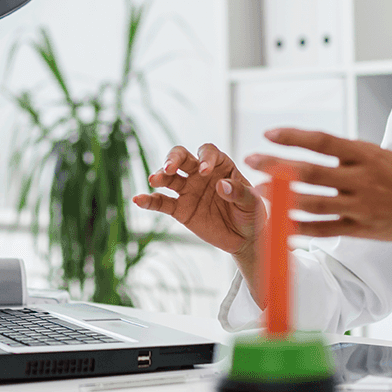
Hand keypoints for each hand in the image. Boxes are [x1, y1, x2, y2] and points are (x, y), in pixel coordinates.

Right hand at [132, 143, 263, 254]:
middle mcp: (201, 174)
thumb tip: (221, 185)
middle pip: (182, 157)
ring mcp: (188, 190)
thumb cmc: (253, 215)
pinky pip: (161, 202)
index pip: (208, 152)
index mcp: (221, 166)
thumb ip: (239, 192)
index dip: (204, 158)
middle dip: (173, 158)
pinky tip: (138, 199)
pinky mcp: (180, 209)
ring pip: (169, 177)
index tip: (204, 171)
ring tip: (154, 180)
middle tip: (170, 168)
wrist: (245, 239)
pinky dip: (149, 200)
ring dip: (160, 175)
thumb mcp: (253, 203)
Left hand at [242, 128, 391, 241]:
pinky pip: (325, 229)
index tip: (268, 134)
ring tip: (259, 191)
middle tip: (251, 160)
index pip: (321, 141)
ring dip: (282, 197)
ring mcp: (360, 206)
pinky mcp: (361, 229)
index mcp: (364, 155)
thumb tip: (311, 145)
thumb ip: (346, 153)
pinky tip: (281, 224)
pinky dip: (301, 227)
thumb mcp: (378, 155)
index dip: (292, 137)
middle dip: (276, 166)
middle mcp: (361, 179)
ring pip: (313, 202)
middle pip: (310, 171)